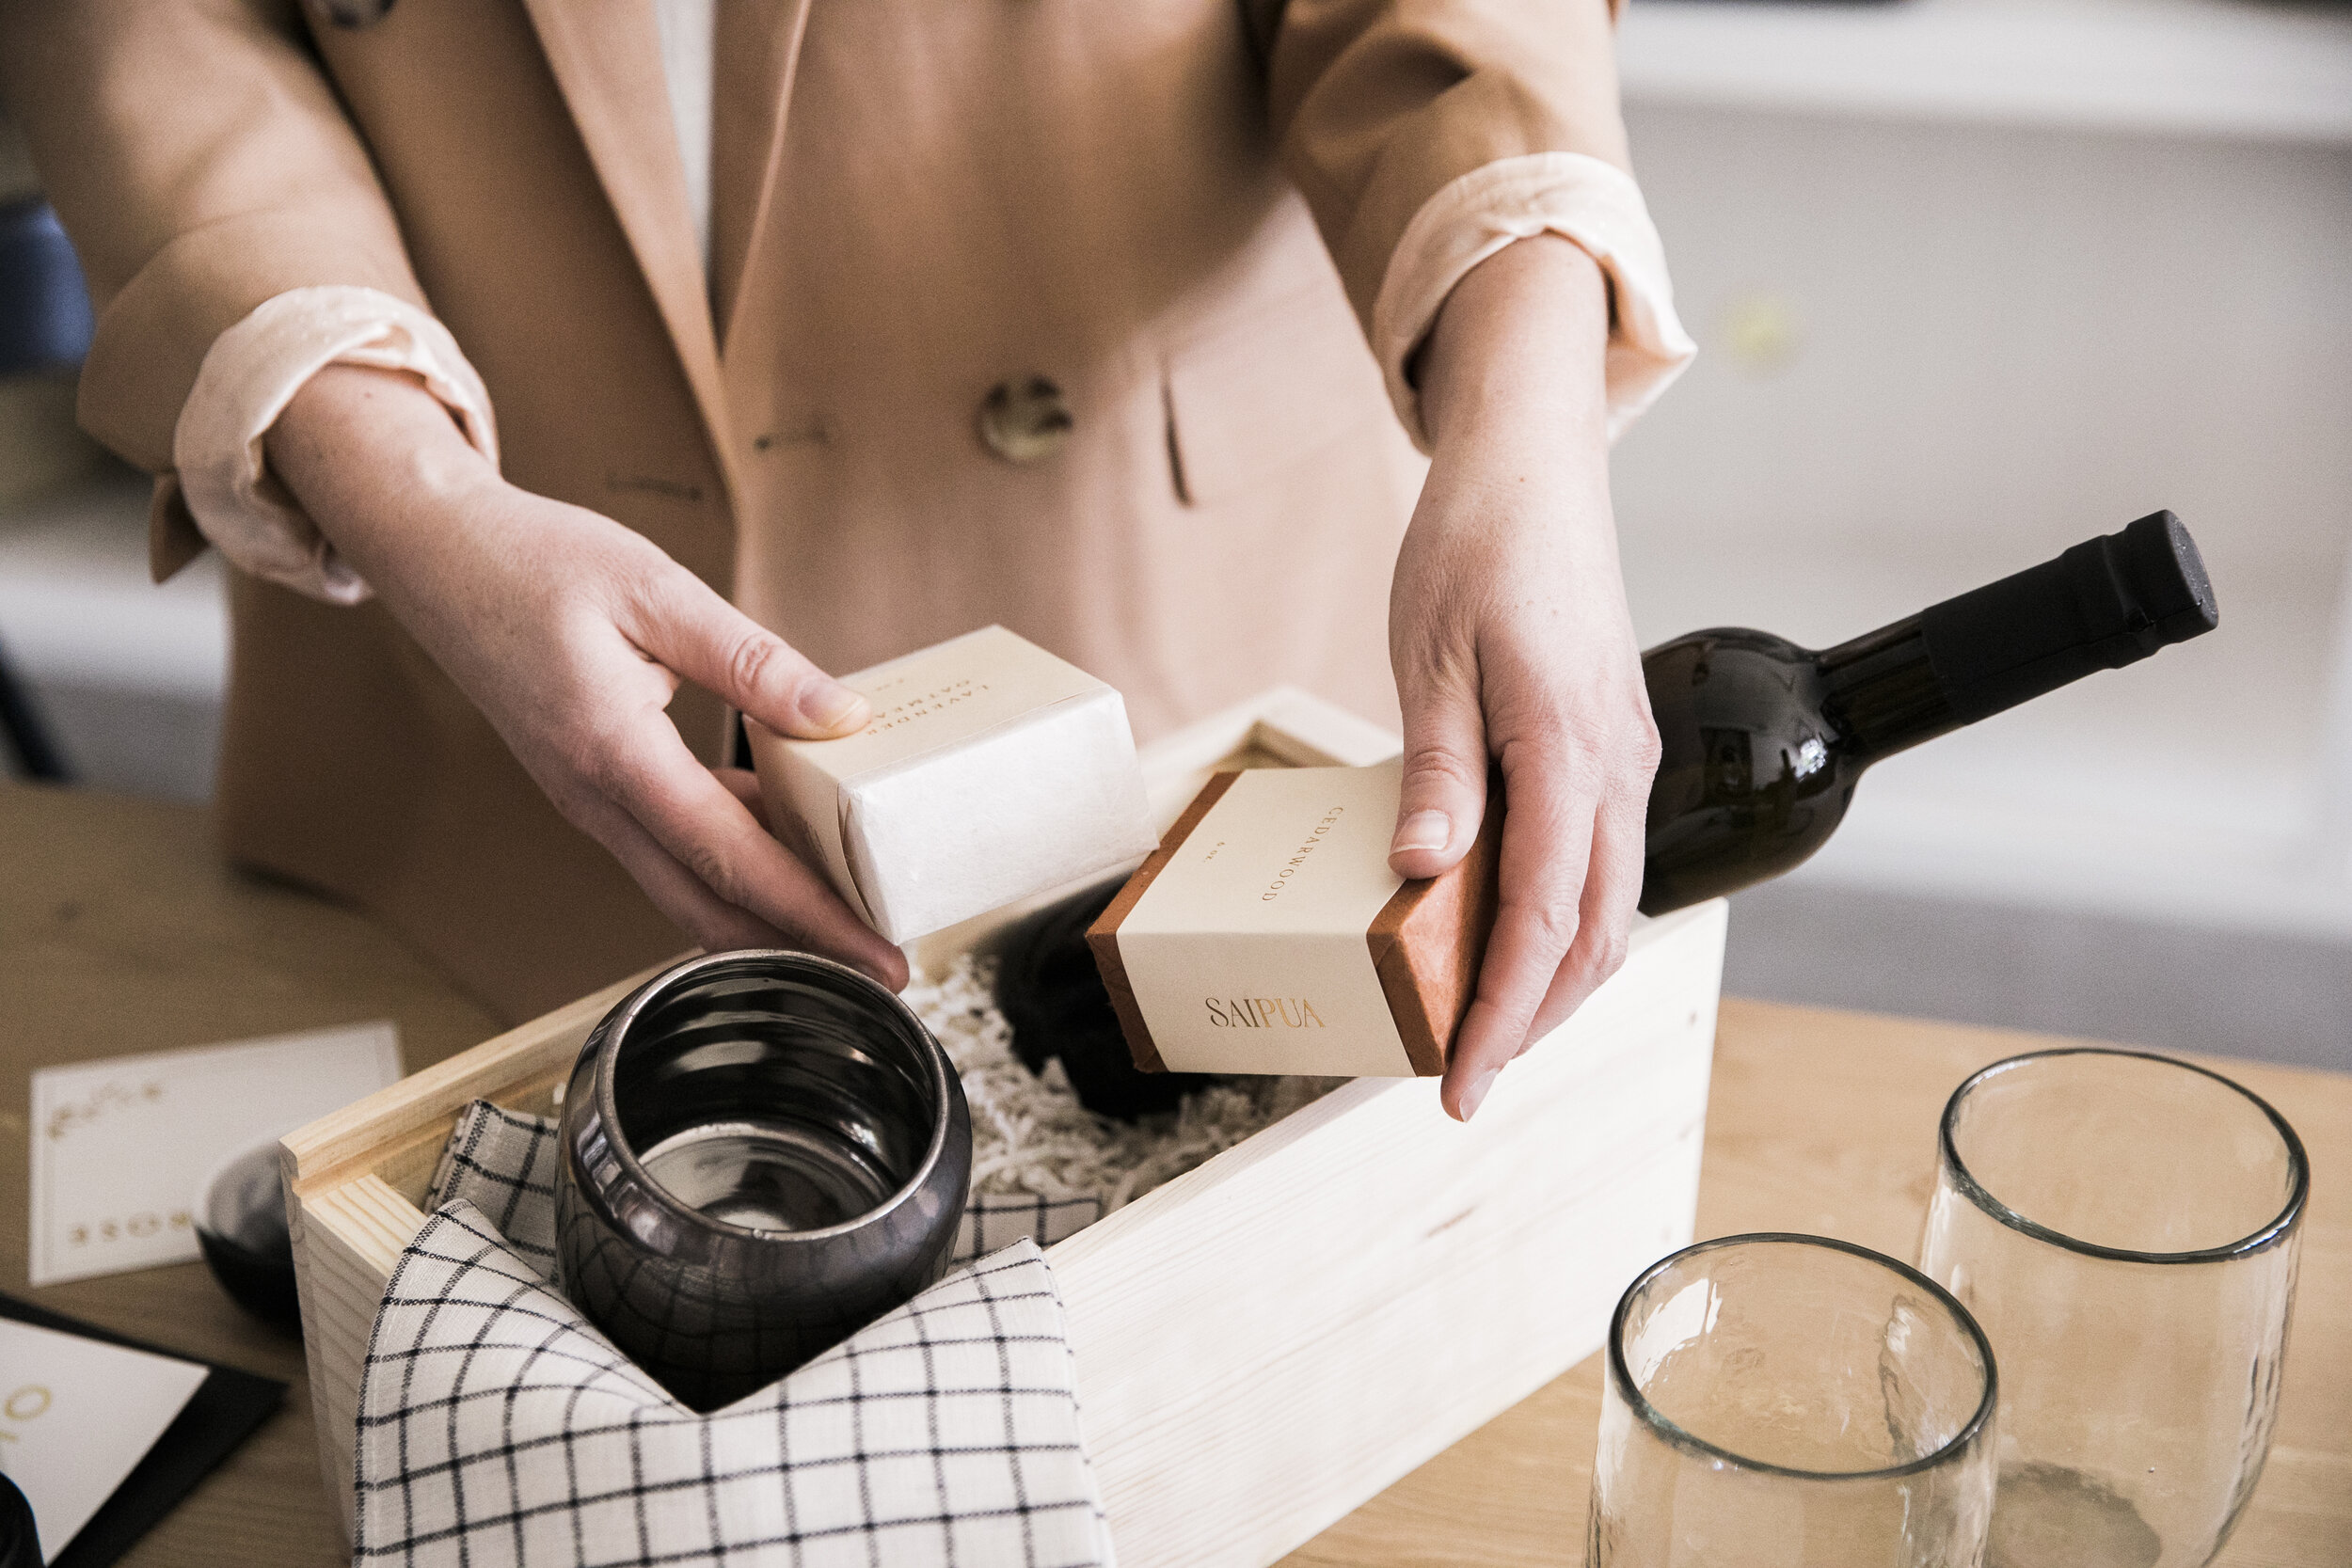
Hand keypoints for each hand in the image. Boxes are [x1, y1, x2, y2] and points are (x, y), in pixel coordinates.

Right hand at [267, 364, 908, 987]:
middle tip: (887, 973)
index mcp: (614, 754)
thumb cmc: (532, 560)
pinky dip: (734, 868)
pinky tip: (793, 851)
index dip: (814, 917)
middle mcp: (596, 798)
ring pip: (689, 887)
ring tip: (854, 925)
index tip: (878, 955)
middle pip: (712, 906)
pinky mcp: (593, 787)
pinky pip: (672, 848)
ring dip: (768, 918)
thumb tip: (842, 715)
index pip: (733, 861)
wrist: (434, 555)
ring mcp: (589, 800)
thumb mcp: (656, 590)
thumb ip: (752, 661)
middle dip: (803, 948)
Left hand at [1389, 235, 1659, 1120]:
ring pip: (1612, 904)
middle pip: (1595, 933)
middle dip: (1533, 1017)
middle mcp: (1617, 761)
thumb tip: (1426, 874)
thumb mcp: (1429, 657)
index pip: (1543, 918)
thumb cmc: (1474, 547)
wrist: (1533, 468)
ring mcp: (1626, 754)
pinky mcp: (1614, 742)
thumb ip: (1438, 771)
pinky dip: (1568, 919)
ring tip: (1487, 1024)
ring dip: (1558, 978)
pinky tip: (1515, 937)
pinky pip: (1604, 857)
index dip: (1500, 1012)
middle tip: (1464, 1075)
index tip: (1458, 1080)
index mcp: (1566, 744)